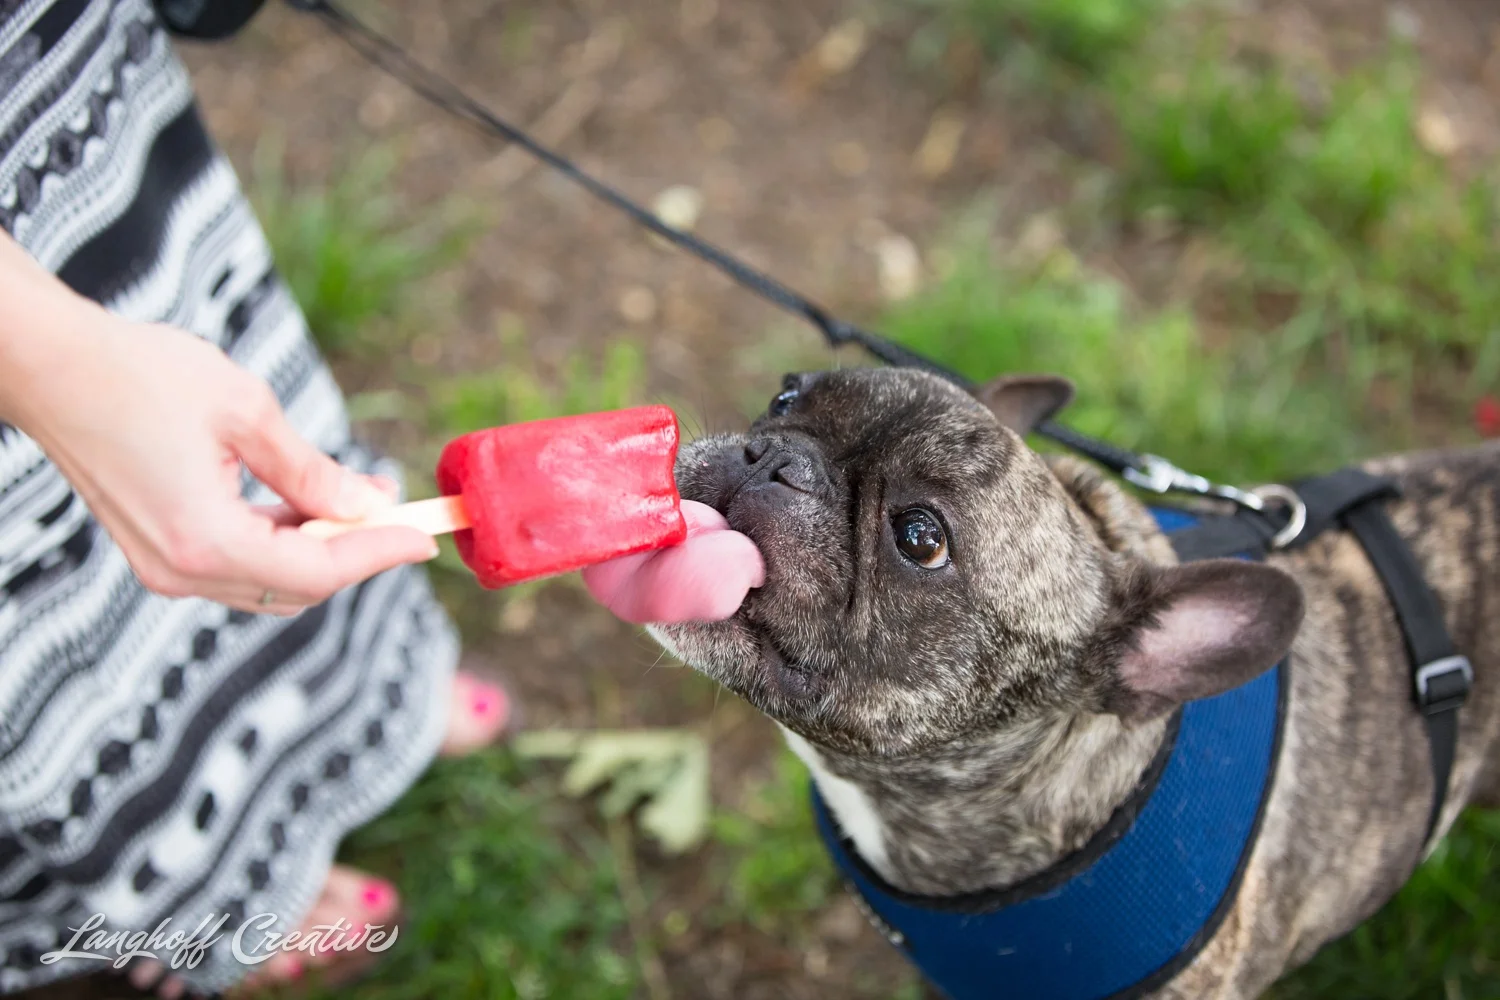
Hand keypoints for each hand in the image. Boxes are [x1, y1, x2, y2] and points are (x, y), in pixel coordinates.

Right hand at [5, 312, 436, 613]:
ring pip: (267, 582)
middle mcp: (179, 569)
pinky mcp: (153, 550)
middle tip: (396, 512)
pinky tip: (306, 502)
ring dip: (318, 548)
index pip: (317, 571)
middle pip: (295, 589)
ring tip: (358, 497)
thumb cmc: (142, 375)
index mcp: (204, 540)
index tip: (423, 538)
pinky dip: (279, 542)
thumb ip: (311, 473)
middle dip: (354, 553)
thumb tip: (366, 507)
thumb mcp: (246, 413)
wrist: (52, 365)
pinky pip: (235, 565)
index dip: (378, 556)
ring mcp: (161, 566)